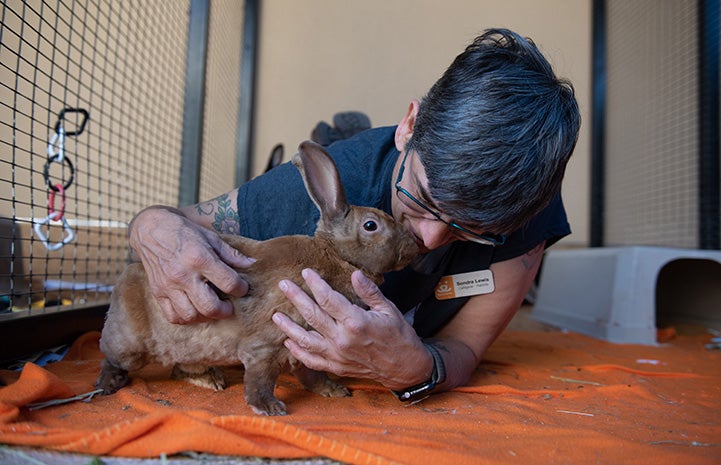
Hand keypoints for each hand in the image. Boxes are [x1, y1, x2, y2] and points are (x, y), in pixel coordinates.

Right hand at [129, 206, 254, 323]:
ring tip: (212, 308)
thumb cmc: (184, 232)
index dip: (241, 288)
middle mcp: (183, 274)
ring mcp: (168, 286)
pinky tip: (194, 310)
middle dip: (225, 310)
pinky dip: (186, 318)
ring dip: (206, 316)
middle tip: (229, 306)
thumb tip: (252, 264)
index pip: (228, 283)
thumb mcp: (211, 237)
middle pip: (210, 307)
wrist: (150, 230)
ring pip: (191, 315)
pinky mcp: (157, 292)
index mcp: (199, 258)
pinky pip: (173, 317)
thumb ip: (231, 254)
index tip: (242, 288)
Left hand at [273, 268, 432, 388]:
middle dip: (295, 298)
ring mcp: (337, 355)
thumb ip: (369, 292)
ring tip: (275, 315)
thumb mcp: (388, 309)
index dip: (315, 284)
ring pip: (305, 340)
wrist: (405, 368)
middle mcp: (343, 339)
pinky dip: (298, 352)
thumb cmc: (398, 336)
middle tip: (283, 285)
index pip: (328, 298)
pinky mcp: (336, 367)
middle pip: (312, 315)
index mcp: (356, 321)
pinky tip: (288, 342)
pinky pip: (311, 360)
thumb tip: (354, 274)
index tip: (306, 272)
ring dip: (288, 327)